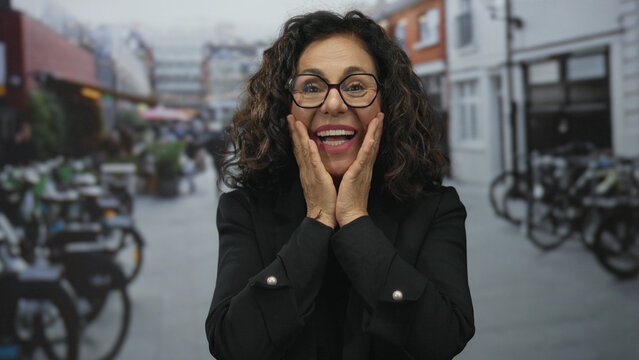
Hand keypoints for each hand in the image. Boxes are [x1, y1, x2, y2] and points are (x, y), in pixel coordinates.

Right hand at [287, 114, 336, 228]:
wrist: (323, 216)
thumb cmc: (324, 200)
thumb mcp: (319, 181)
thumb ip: (317, 169)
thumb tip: (317, 160)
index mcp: (308, 170)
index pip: (300, 149)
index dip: (296, 135)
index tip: (294, 122)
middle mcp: (306, 170)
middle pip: (298, 147)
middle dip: (294, 131)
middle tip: (289, 116)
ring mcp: (311, 174)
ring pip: (303, 152)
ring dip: (299, 136)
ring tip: (296, 123)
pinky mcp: (318, 179)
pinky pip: (314, 164)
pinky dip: (311, 153)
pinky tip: (309, 142)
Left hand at [335, 113, 383, 226]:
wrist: (351, 216)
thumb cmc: (348, 201)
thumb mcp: (351, 181)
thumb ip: (353, 171)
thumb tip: (352, 165)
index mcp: (362, 168)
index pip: (370, 147)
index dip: (374, 133)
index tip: (376, 120)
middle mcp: (365, 168)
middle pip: (374, 143)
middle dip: (377, 128)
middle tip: (381, 113)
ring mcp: (363, 171)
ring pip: (371, 148)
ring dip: (375, 133)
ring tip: (378, 119)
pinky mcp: (357, 176)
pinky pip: (363, 161)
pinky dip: (368, 150)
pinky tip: (371, 140)